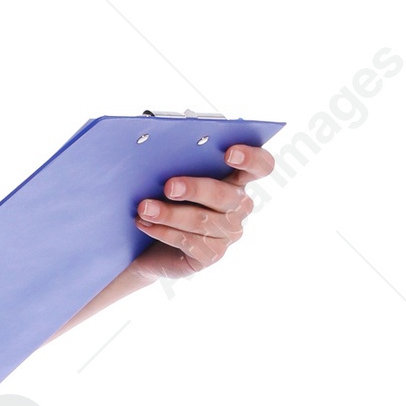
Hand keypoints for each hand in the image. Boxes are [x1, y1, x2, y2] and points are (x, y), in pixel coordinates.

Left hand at [132, 142, 273, 278]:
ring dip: (169, 214)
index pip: (261, 166)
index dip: (251, 158)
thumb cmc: (167, 199)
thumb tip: (169, 150)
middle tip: (169, 186)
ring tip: (144, 208)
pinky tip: (145, 224)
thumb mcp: (175, 177)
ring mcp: (229, 233)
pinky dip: (164, 232)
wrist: (150, 243)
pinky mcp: (212, 255)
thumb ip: (182, 162)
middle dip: (196, 189)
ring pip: (202, 221)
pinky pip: (189, 242)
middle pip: (225, 195)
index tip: (229, 153)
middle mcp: (239, 206)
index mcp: (238, 179)